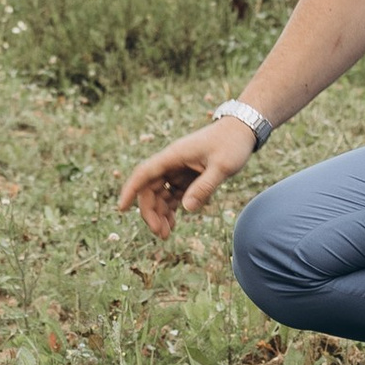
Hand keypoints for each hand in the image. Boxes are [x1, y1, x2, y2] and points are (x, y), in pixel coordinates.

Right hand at [117, 117, 254, 240]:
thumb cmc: (232, 144)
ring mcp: (179, 170)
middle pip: (150, 189)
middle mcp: (172, 162)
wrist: (243, 130)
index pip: (144, 173)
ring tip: (166, 234)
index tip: (121, 209)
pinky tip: (173, 223)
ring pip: (160, 194)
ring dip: (160, 213)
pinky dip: (171, 209)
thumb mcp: (222, 166)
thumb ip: (205, 187)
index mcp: (174, 156)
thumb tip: (186, 209)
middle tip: (160, 234)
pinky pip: (172, 194)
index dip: (130, 190)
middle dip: (151, 211)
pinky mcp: (187, 176)